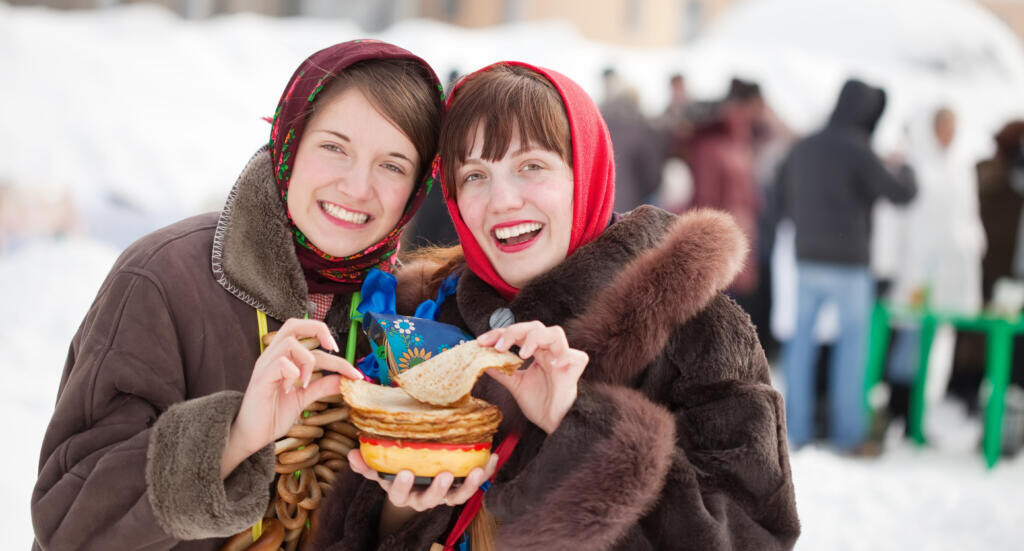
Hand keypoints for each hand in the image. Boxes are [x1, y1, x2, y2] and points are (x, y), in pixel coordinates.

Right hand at [221, 319, 362, 477]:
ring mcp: (264, 366)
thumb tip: (345, 379)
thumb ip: (322, 386)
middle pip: (293, 324)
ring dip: (307, 361)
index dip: (331, 345)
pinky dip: (293, 374)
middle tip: (334, 349)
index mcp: (282, 357)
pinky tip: (290, 390)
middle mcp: (272, 356)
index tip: (350, 366)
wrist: (251, 437)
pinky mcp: (260, 380)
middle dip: (319, 330)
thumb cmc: (273, 414)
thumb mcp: (304, 397)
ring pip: (290, 343)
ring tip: (306, 382)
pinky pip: (280, 363)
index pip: (308, 337)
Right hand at [348, 449, 497, 510]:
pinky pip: (474, 484)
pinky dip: (485, 472)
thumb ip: (366, 464)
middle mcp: (423, 498)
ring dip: (468, 485)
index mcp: (402, 493)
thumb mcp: (380, 469)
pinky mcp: (460, 489)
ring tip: (477, 471)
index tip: (405, 473)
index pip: (399, 494)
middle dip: (437, 489)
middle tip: (443, 475)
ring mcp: (443, 495)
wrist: (415, 483)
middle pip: (430, 500)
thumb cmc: (397, 470)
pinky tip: (491, 458)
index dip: (402, 486)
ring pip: (456, 496)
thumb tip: (351, 454)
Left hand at [477, 322, 587, 433]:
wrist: (553, 424)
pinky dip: (565, 355)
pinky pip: (577, 356)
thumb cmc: (539, 403)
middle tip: (499, 347)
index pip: (518, 333)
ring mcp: (563, 358)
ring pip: (555, 333)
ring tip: (523, 354)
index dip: (499, 333)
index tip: (481, 341)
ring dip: (536, 338)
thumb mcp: (515, 384)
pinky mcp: (575, 370)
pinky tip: (554, 364)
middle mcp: (549, 351)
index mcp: (536, 351)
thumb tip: (480, 360)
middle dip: (514, 332)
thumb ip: (501, 371)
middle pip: (534, 327)